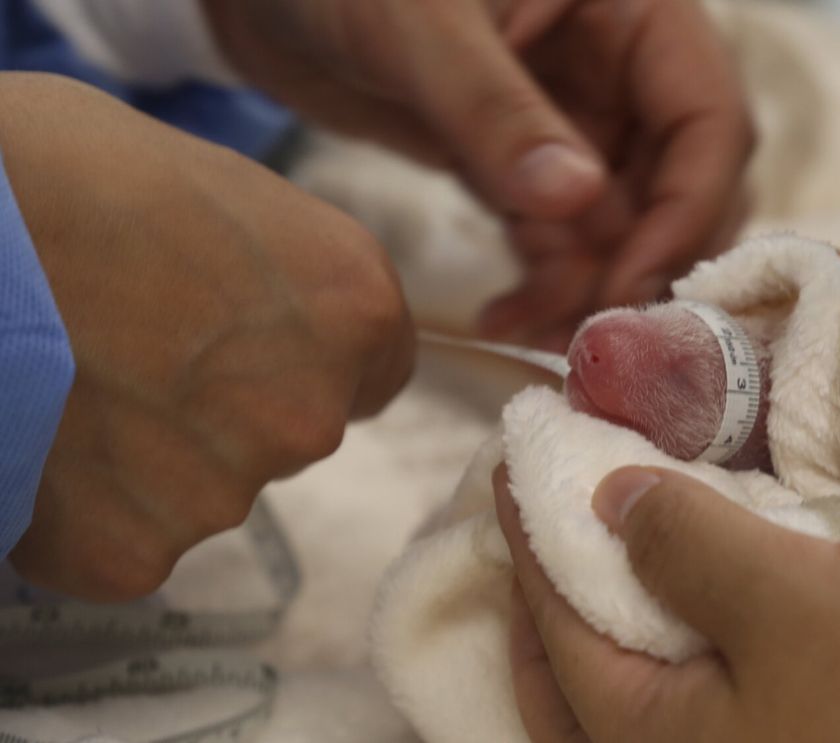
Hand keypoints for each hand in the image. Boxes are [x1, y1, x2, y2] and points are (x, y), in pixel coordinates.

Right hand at [0, 74, 414, 600]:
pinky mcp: (131, 553)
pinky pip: (123, 538)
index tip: (241, 336)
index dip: (302, 354)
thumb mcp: (231, 194)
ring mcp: (225, 493)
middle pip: (289, 431)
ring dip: (152, 458)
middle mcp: (312, 414)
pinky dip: (83, 508)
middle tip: (131, 346)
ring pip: (203, 488)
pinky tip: (40, 438)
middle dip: (226, 404)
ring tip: (73, 382)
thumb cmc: (73, 168)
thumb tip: (282, 318)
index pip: (374, 374)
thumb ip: (286, 278)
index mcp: (356, 309)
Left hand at [204, 0, 754, 347]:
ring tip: (533, 333)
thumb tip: (577, 201)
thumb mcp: (421, 27)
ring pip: (626, 225)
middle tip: (594, 334)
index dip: (689, 208)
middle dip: (645, 263)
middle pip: (683, 184)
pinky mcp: (527, 165)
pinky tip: (503, 317)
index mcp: (631, 9)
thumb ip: (495, 110)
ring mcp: (578, 121)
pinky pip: (566, 238)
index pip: (710, 117)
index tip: (634, 283)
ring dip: (593, 289)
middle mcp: (622, 68)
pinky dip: (548, 285)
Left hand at [495, 465, 839, 742]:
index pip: (551, 622)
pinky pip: (687, 704)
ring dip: (609, 619)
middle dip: (547, 593)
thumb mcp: (786, 595)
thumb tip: (608, 500)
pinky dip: (671, 644)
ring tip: (611, 543)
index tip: (516, 453)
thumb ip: (684, 542)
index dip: (528, 529)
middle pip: (568, 680)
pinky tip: (693, 598)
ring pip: (627, 696)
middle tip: (545, 513)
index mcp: (643, 741)